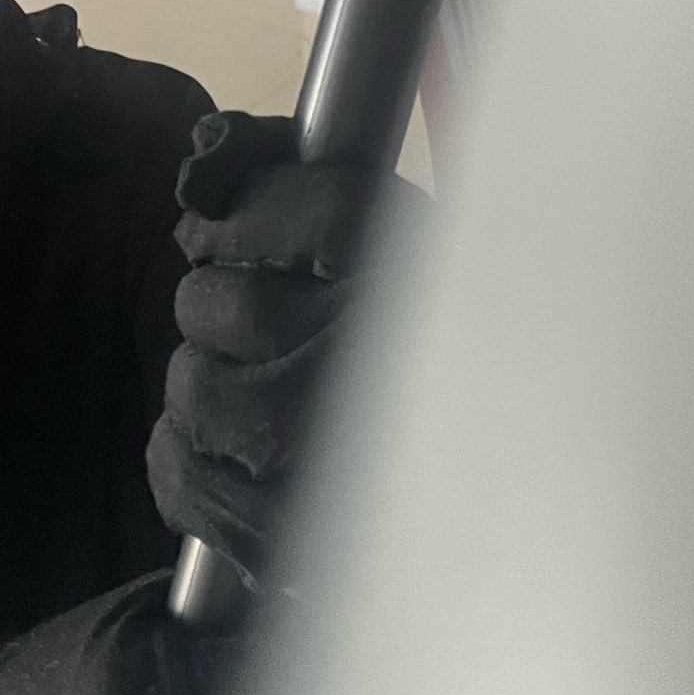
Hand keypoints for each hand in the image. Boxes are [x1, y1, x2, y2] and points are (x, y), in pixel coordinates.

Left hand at [147, 111, 423, 584]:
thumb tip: (211, 155)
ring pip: (190, 384)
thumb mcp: (423, 272)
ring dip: (209, 382)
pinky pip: (178, 468)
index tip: (220, 225)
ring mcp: (307, 455)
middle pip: (216, 302)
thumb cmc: (450, 387)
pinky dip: (191, 457)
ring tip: (264, 395)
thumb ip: (321, 200)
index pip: (301, 209)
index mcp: (417, 287)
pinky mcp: (272, 536)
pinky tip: (242, 456)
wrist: (514, 539)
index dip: (243, 211)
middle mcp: (358, 362)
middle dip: (218, 305)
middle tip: (258, 324)